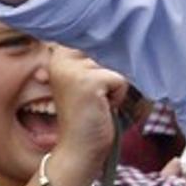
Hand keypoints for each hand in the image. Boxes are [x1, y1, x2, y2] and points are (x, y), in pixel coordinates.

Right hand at [47, 46, 128, 173]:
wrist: (79, 149)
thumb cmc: (89, 114)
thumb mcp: (89, 78)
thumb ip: (97, 56)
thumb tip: (126, 35)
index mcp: (59, 54)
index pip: (97, 38)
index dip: (106, 57)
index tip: (96, 82)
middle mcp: (61, 58)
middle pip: (109, 49)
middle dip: (110, 74)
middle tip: (95, 97)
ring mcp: (73, 69)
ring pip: (116, 64)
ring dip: (115, 86)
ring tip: (98, 102)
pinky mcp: (88, 82)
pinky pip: (121, 80)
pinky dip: (119, 96)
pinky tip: (102, 108)